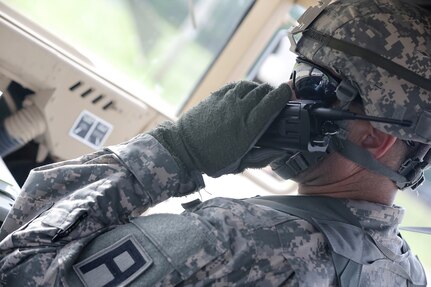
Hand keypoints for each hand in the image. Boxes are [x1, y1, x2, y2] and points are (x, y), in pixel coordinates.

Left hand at [150, 81, 291, 176]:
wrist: (182, 148)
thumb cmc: (210, 159)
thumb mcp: (238, 165)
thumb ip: (261, 158)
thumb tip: (279, 152)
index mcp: (248, 128)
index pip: (272, 102)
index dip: (284, 95)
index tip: (288, 95)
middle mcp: (240, 110)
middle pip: (264, 91)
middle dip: (273, 93)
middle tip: (276, 100)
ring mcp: (227, 100)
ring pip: (250, 86)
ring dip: (259, 90)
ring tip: (261, 97)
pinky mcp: (216, 95)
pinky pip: (236, 85)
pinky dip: (245, 88)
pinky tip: (245, 95)